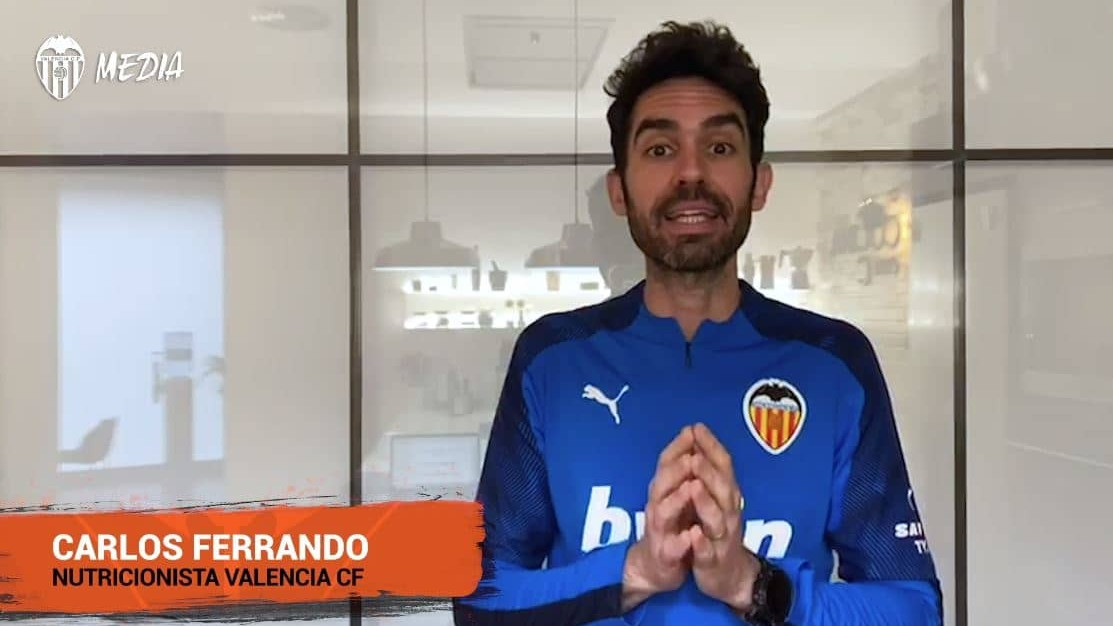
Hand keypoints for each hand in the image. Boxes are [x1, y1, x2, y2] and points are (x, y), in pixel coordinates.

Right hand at [622, 426, 697, 610]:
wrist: (655, 566)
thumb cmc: (671, 523)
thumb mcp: (676, 493)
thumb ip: (682, 467)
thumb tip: (692, 432)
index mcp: (663, 489)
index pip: (666, 462)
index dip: (678, 446)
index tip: (692, 429)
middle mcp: (657, 506)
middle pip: (662, 483)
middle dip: (676, 470)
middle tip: (691, 457)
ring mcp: (659, 531)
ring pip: (663, 513)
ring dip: (677, 500)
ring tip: (691, 488)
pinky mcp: (664, 555)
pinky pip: (672, 548)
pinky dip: (681, 542)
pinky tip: (691, 536)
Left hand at [688, 423, 761, 613]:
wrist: (729, 575)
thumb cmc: (717, 528)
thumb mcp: (715, 497)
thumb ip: (709, 470)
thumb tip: (698, 434)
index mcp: (727, 494)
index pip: (723, 465)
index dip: (711, 446)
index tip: (697, 427)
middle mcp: (729, 512)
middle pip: (723, 488)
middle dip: (708, 471)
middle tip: (694, 456)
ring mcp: (722, 537)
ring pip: (717, 518)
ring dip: (705, 502)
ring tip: (693, 486)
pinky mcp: (712, 561)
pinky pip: (707, 551)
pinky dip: (701, 543)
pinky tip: (693, 534)